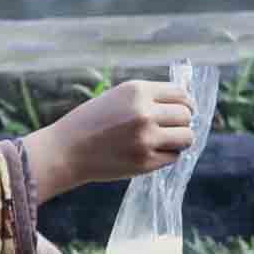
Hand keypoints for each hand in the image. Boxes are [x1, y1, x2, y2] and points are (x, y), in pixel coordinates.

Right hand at [21, 80, 195, 194]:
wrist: (66, 150)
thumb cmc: (92, 122)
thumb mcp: (118, 97)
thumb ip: (149, 97)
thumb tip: (185, 102)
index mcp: (137, 91)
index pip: (181, 94)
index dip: (186, 103)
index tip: (184, 110)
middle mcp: (144, 112)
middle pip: (186, 115)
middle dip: (182, 122)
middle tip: (171, 128)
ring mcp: (146, 139)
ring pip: (186, 137)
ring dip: (180, 139)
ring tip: (165, 140)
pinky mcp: (145, 162)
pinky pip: (174, 157)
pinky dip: (167, 155)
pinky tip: (151, 152)